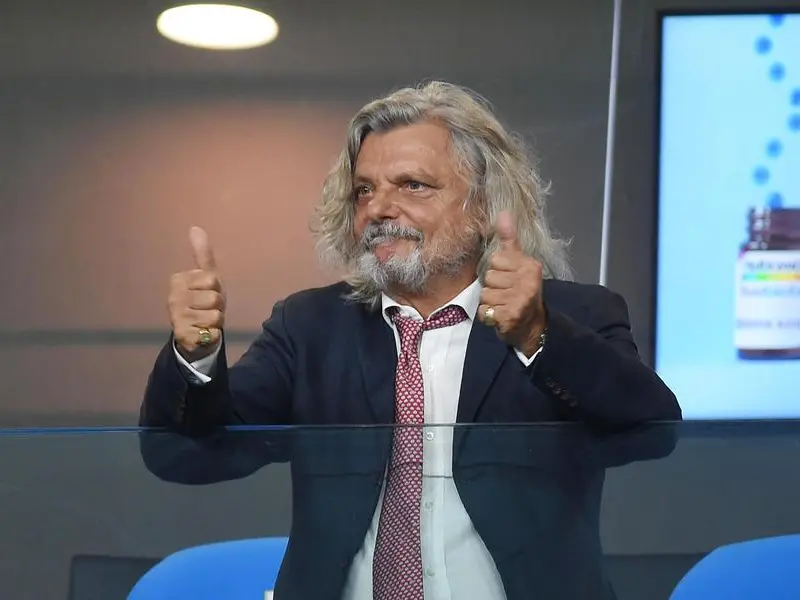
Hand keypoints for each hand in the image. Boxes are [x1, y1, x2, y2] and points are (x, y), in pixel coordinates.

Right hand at [168, 226, 225, 359]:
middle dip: (217, 306)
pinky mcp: (182, 335)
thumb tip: (195, 228)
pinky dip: (213, 333)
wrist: (196, 334)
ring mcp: (176, 317)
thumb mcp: (208, 277)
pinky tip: (203, 332)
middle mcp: (173, 298)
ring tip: (206, 320)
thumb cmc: (203, 301)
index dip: (216, 288)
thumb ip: (202, 254)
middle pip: (215, 297)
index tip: (208, 293)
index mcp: (178, 280)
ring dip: (216, 320)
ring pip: (214, 315)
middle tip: (208, 309)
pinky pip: (211, 332)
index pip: (212, 279)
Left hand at [478, 211, 546, 356]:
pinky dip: (488, 316)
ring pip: (485, 294)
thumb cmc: (522, 292)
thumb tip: (504, 213)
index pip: (496, 260)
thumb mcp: (519, 264)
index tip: (509, 279)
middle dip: (493, 288)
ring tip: (503, 305)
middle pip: (489, 277)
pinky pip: (484, 311)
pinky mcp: (510, 316)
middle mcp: (528, 282)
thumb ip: (510, 240)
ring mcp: (520, 300)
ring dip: (490, 302)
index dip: (498, 271)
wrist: (532, 327)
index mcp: (530, 266)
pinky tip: (500, 316)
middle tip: (506, 295)